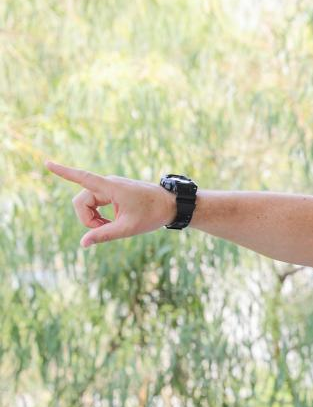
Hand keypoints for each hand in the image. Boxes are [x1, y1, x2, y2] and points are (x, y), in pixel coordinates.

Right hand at [46, 161, 176, 247]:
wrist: (172, 205)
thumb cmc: (153, 214)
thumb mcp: (128, 228)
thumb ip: (104, 235)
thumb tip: (83, 243)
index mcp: (112, 188)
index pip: (83, 177)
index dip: (64, 172)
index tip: (46, 163)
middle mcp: (108, 184)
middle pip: (81, 201)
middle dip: (87, 218)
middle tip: (104, 230)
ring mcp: (110, 187)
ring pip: (87, 203)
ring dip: (93, 218)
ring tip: (111, 226)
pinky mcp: (113, 192)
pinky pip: (96, 203)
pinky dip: (99, 215)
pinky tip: (112, 222)